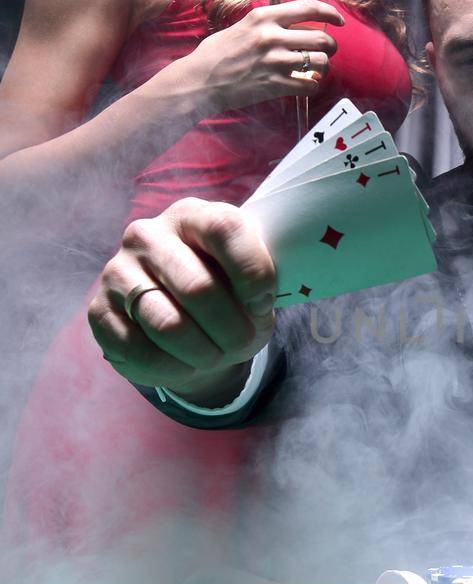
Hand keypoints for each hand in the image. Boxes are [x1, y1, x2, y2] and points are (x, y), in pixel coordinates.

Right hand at [88, 197, 275, 398]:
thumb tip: (255, 301)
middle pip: (198, 287)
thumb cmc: (230, 297)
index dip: (252, 273)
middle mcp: (148, 235)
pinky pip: (139, 350)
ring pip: (168, 325)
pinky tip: (183, 364)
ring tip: (214, 356)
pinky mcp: (98, 311)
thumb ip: (260, 280)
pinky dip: (172, 368)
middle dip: (231, 328)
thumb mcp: (253, 282)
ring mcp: (117, 271)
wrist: (191, 329)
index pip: (224, 229)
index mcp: (192, 216)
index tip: (262, 303)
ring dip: (203, 353)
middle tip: (241, 342)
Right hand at [179, 0, 344, 112]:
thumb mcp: (241, 27)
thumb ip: (265, 23)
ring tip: (316, 68)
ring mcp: (275, 62)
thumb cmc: (216, 53)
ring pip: (320, 62)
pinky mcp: (275, 85)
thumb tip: (287, 23)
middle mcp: (272, 36)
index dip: (330, 13)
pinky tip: (306, 84)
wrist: (200, 80)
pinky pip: (309, 85)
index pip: (308, 7)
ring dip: (323, 66)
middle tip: (327, 50)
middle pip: (321, 38)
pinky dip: (312, 85)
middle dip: (330, 46)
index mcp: (263, 17)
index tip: (338, 20)